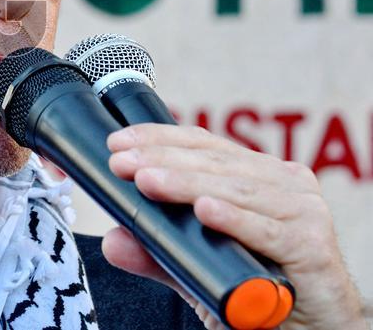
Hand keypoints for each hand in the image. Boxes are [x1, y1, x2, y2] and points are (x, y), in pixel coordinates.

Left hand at [102, 123, 366, 329]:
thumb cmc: (261, 290)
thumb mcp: (202, 268)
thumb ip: (161, 253)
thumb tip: (113, 241)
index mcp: (257, 175)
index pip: (203, 145)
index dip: (159, 139)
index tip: (117, 143)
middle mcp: (284, 184)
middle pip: (214, 162)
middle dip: (162, 160)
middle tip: (121, 164)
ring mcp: (302, 212)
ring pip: (235, 190)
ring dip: (187, 184)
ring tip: (147, 181)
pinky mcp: (314, 249)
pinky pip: (268, 231)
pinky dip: (234, 219)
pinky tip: (204, 211)